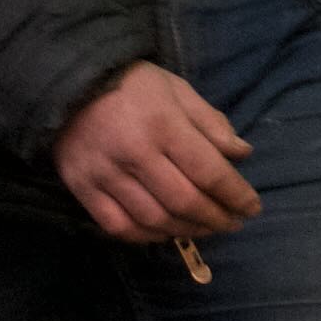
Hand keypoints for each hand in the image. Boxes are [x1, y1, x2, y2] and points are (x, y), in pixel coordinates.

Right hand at [54, 63, 259, 242]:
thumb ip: (210, 123)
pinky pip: (118, 227)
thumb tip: (242, 154)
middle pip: (184, 201)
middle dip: (216, 218)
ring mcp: (105, 175)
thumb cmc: (133, 84)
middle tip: (232, 223)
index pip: (209, 172)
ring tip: (206, 228)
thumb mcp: (178, 90)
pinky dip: (146, 237)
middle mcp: (135, 154)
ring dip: (187, 230)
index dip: (236, 195)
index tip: (252, 208)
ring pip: (154, 219)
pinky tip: (166, 233)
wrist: (68, 84)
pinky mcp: (82, 189)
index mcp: (164, 125)